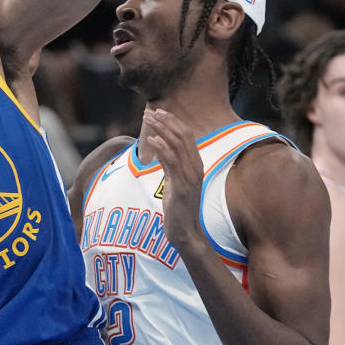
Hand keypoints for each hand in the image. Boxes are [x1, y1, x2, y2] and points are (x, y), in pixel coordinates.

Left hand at [143, 108, 204, 249]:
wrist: (185, 232)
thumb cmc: (178, 207)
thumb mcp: (173, 180)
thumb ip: (169, 163)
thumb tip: (160, 146)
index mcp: (196, 164)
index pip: (187, 135)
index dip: (173, 121)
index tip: (158, 112)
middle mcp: (196, 167)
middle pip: (183, 135)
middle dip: (166, 121)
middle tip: (150, 112)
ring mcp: (190, 177)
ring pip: (178, 145)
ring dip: (162, 129)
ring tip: (148, 120)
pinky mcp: (182, 187)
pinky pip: (172, 162)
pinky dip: (162, 148)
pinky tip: (152, 140)